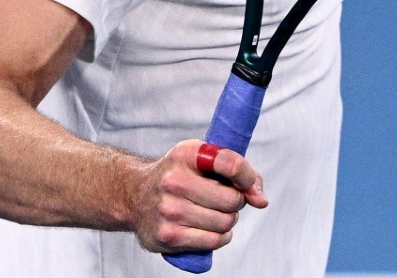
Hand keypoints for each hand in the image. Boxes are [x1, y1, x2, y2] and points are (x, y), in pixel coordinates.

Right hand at [126, 139, 267, 253]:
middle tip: (225, 199)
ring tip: (214, 213)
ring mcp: (169, 210)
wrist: (135, 196)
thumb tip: (261, 200)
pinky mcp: (168, 236)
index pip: (231, 163)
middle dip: (236, 201)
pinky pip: (213, 241)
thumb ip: (238, 172)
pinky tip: (210, 228)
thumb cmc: (178, 176)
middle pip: (232, 200)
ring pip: (225, 222)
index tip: (247, 184)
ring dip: (227, 220)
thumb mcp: (202, 160)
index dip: (247, 176)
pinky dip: (220, 237)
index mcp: (186, 154)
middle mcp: (174, 181)